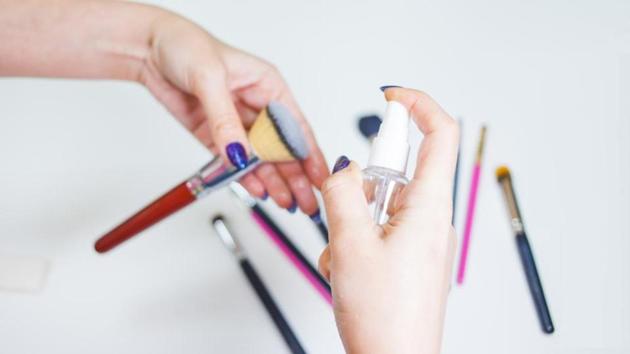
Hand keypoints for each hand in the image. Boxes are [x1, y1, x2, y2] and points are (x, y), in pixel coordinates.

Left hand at [0, 1, 327, 214]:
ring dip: (275, 181)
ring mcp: (236, 123)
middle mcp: (256, 106)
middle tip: (307, 202)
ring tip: (286, 203)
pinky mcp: (217, 135)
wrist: (148, 49)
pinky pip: (235, 162)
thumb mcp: (209, 77)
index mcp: (268, 86)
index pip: (295, 127)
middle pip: (282, 148)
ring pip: (262, 159)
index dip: (310, 155)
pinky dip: (246, 177)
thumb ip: (225, 119)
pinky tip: (259, 190)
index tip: (320, 177)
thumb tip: (239, 153)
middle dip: (297, 176)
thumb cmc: (185, 46)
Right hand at [318, 88, 458, 353]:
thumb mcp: (351, 245)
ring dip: (351, 221)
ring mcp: (418, 239)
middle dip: (361, 184)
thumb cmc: (386, 318)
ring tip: (346, 256)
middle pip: (397, 170)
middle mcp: (429, 219)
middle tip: (347, 214)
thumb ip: (342, 194)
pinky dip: (354, 241)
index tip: (390, 96)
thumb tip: (342, 169)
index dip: (417, 105)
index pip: (439, 133)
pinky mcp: (406, 256)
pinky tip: (349, 269)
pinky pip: (377, 229)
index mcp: (428, 208)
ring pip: (379, 203)